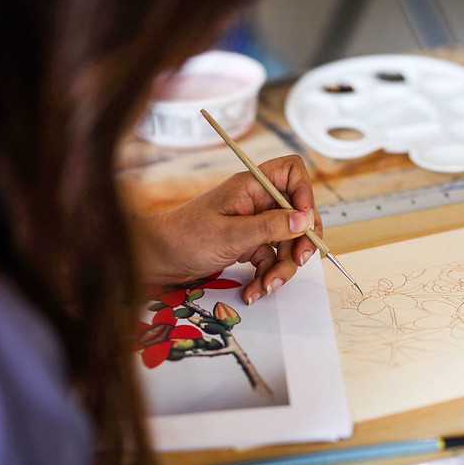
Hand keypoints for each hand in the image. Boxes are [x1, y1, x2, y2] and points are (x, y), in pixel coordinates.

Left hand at [132, 155, 321, 303]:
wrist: (158, 259)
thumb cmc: (185, 238)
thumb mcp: (231, 234)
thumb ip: (270, 227)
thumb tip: (305, 220)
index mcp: (251, 186)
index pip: (292, 173)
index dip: (306, 194)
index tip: (305, 222)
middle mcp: (257, 201)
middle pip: (298, 214)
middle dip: (301, 240)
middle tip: (300, 260)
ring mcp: (254, 223)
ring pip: (287, 241)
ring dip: (283, 267)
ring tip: (267, 286)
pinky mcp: (249, 244)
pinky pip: (271, 258)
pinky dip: (267, 276)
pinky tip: (254, 290)